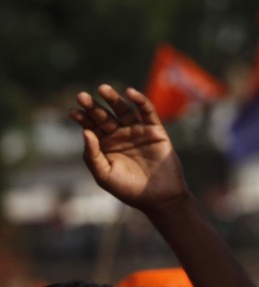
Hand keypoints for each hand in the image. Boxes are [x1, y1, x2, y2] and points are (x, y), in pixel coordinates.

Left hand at [69, 85, 190, 214]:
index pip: (91, 127)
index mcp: (105, 145)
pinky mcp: (155, 130)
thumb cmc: (128, 189)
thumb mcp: (104, 175)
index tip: (73, 111)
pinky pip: (148, 112)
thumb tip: (84, 132)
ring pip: (124, 110)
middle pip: (105, 116)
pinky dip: (140, 101)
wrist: (158, 197)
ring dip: (114, 99)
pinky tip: (130, 93)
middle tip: (82, 96)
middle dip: (94, 106)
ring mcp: (137, 131)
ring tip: (103, 89)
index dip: (82, 118)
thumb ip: (92, 155)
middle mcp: (120, 135)